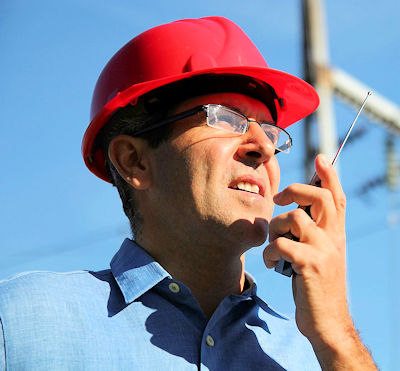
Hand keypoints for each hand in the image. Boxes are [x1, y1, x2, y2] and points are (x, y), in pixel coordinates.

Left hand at [264, 154, 352, 348]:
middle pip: (319, 198)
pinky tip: (270, 264)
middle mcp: (334, 238)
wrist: (326, 322)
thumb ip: (310, 234)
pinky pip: (280, 244)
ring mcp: (324, 251)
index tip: (321, 157)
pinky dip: (269, 252)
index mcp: (335, 234)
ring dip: (274, 229)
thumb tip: (292, 213)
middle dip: (296, 190)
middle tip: (278, 198)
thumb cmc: (315, 285)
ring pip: (293, 218)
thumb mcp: (318, 256)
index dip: (330, 176)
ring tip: (271, 247)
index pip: (337, 198)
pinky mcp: (310, 265)